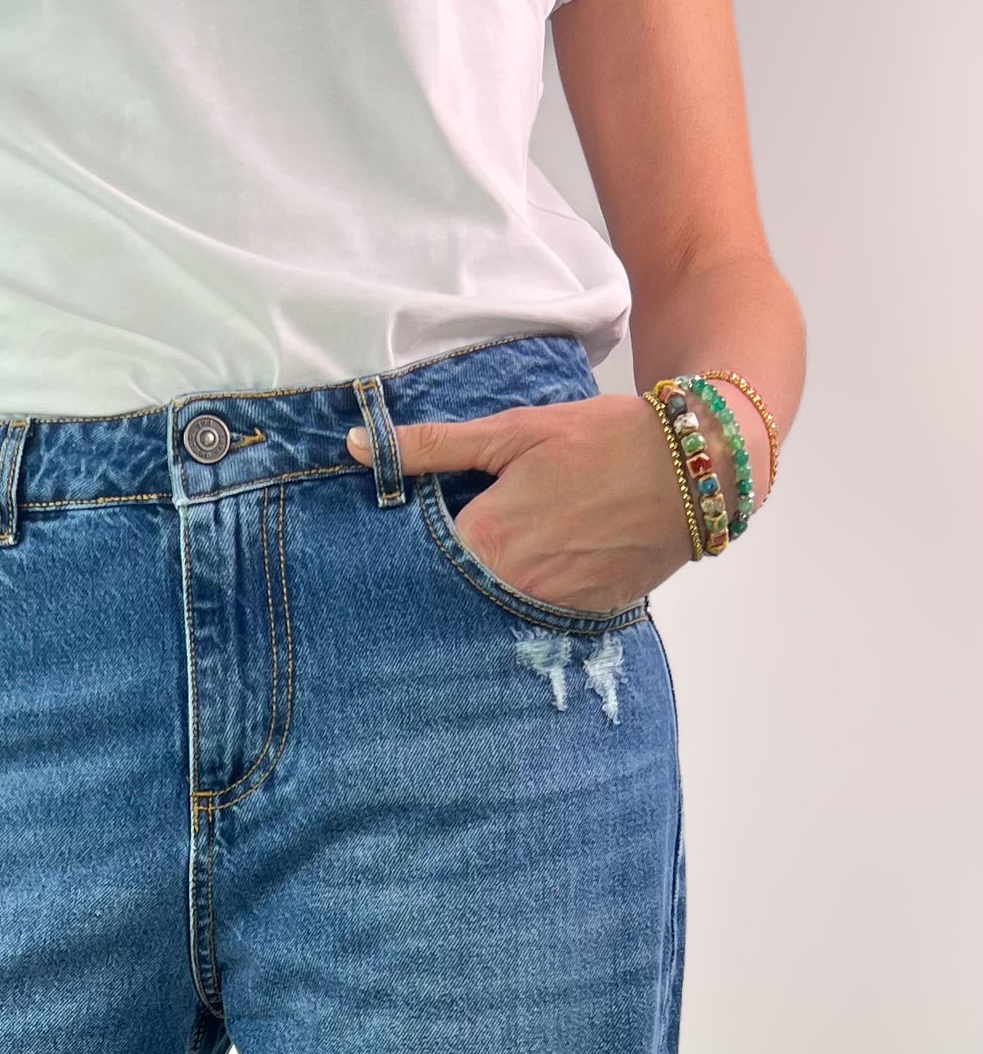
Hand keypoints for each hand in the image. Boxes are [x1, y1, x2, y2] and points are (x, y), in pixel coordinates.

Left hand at [348, 394, 717, 614]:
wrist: (694, 468)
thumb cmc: (601, 440)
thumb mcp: (513, 432)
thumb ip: (433, 446)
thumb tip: (360, 446)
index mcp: (486, 542)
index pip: (417, 563)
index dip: (406, 553)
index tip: (392, 548)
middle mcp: (514, 588)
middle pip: (453, 595)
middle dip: (442, 579)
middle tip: (443, 560)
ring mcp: (553, 610)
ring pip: (494, 612)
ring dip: (484, 595)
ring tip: (503, 562)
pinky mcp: (587, 620)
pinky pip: (539, 621)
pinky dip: (528, 605)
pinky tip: (537, 577)